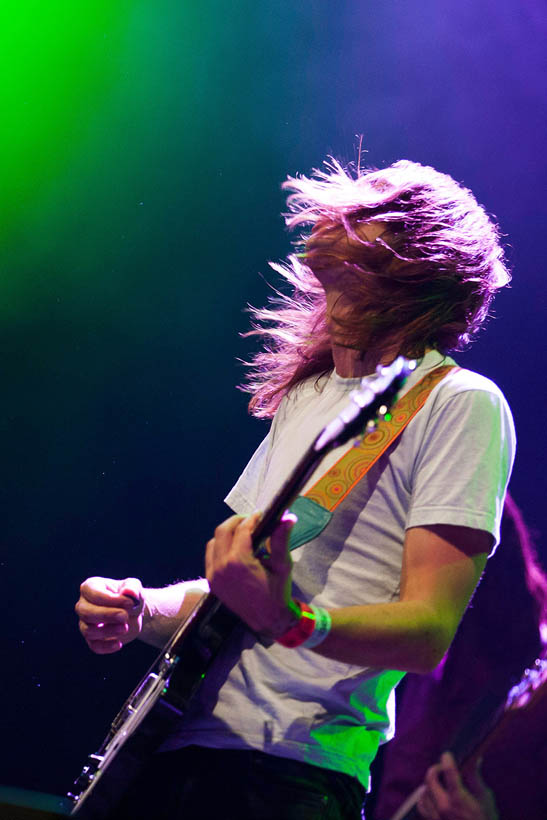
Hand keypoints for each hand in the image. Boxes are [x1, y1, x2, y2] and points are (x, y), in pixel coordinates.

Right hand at [75, 576, 144, 653]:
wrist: (134, 613)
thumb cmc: (130, 596)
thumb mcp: (135, 588)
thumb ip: (132, 588)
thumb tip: (129, 592)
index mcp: (90, 587)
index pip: (93, 593)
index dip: (111, 599)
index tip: (130, 603)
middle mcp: (83, 605)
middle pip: (86, 612)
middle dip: (107, 615)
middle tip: (125, 616)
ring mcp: (85, 623)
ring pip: (88, 630)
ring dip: (108, 631)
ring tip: (125, 628)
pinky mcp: (92, 639)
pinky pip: (94, 646)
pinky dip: (106, 646)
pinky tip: (119, 644)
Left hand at [205, 511, 297, 636]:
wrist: (267, 620)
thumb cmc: (277, 592)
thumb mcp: (282, 565)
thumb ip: (281, 539)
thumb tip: (287, 517)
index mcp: (240, 561)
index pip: (242, 530)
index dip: (252, 519)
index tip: (260, 515)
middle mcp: (222, 566)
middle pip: (223, 531)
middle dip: (236, 521)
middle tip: (250, 520)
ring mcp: (214, 574)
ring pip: (214, 542)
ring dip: (226, 533)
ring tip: (241, 533)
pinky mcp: (211, 581)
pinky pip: (210, 556)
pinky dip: (219, 547)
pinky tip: (232, 548)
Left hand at [417, 752, 498, 819]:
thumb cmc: (486, 819)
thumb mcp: (485, 798)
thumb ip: (475, 777)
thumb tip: (474, 758)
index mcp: (458, 799)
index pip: (448, 771)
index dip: (447, 759)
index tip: (447, 755)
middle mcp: (444, 807)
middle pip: (430, 778)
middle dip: (435, 770)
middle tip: (442, 768)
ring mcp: (436, 817)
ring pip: (424, 791)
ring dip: (430, 783)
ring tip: (438, 781)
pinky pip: (422, 806)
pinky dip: (425, 797)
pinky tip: (431, 795)